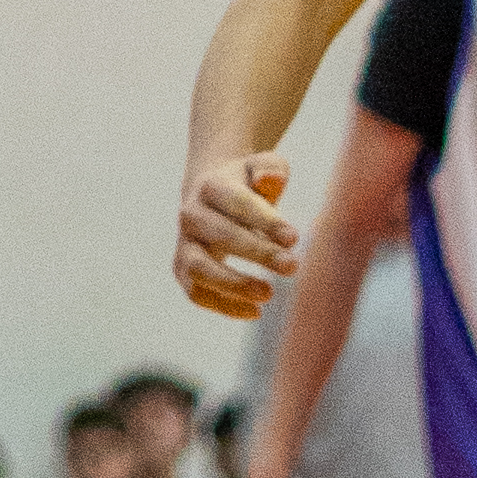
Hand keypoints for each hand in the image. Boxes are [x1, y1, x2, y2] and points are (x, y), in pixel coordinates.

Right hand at [173, 144, 294, 320]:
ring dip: (233, 284)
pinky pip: (197, 293)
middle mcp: (190, 214)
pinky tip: (255, 311)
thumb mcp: (262, 166)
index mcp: (210, 185)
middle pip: (222, 234)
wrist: (214, 198)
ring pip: (199, 268)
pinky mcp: (183, 270)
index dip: (265, 221)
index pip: (237, 202)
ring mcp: (184, 244)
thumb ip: (270, 168)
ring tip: (268, 293)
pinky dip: (223, 306)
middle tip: (292, 266)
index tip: (294, 238)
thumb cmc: (248, 185)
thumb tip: (269, 180)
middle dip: (258, 252)